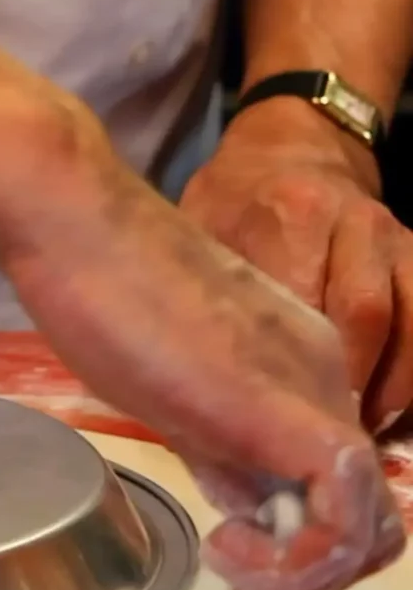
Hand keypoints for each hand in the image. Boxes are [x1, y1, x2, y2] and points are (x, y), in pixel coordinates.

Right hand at [0, 125, 403, 589]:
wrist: (82, 227)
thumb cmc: (103, 287)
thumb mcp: (170, 382)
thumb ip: (216, 440)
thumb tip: (241, 503)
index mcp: (299, 365)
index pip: (339, 474)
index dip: (302, 537)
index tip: (234, 551)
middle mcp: (326, 379)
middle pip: (371, 508)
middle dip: (314, 568)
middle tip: (241, 575)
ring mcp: (311, 393)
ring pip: (371, 521)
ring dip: (306, 576)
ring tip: (232, 568)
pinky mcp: (280, 411)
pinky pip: (341, 515)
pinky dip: (300, 563)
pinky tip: (228, 550)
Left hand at [180, 98, 412, 436]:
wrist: (292, 143)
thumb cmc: (231, 199)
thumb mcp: (200, 228)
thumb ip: (205, 290)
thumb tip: (198, 379)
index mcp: (286, 217)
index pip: (300, 302)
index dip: (295, 371)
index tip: (280, 423)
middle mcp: (350, 223)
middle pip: (365, 320)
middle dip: (347, 390)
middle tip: (319, 446)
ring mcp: (393, 237)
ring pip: (412, 325)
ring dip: (393, 391)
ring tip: (361, 440)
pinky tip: (394, 412)